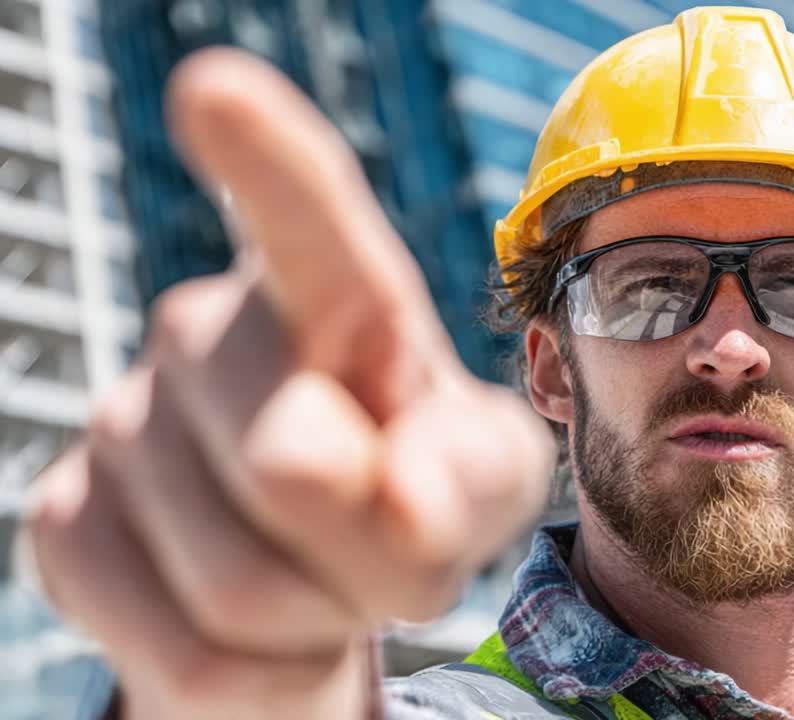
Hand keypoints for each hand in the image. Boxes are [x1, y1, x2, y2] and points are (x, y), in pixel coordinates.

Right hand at [23, 48, 553, 718]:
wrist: (320, 587)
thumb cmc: (418, 497)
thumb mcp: (486, 481)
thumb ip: (472, 477)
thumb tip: (366, 489)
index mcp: (333, 301)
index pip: (309, 225)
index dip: (268, 163)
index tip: (216, 92)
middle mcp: (209, 334)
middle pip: (293, 470)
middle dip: (373, 554)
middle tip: (387, 543)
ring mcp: (122, 425)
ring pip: (242, 583)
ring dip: (321, 616)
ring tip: (322, 579)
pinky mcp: (66, 526)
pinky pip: (183, 653)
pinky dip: (256, 673)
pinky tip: (256, 625)